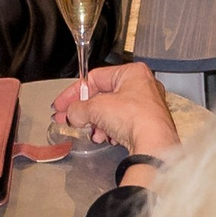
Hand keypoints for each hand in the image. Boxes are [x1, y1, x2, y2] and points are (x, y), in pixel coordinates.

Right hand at [51, 59, 180, 164]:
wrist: (153, 144)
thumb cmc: (135, 117)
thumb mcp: (97, 108)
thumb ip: (78, 108)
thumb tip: (71, 113)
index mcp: (132, 72)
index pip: (95, 78)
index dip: (75, 92)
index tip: (62, 104)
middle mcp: (142, 86)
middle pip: (103, 96)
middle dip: (85, 111)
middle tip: (69, 119)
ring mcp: (146, 105)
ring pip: (111, 112)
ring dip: (97, 123)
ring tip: (91, 132)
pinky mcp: (146, 124)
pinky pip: (121, 124)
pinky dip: (110, 131)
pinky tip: (106, 138)